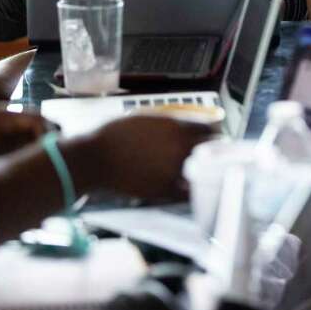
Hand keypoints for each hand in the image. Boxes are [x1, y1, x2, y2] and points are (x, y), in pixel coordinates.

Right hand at [87, 115, 215, 200]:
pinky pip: (188, 193)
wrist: (96, 158)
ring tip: (203, 171)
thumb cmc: (115, 135)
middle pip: (212, 149)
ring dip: (204, 171)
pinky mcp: (165, 189)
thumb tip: (186, 123)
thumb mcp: (145, 117)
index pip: (210, 129)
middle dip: (214, 150)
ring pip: (203, 171)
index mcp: (175, 127)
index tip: (214, 136)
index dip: (214, 133)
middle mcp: (179, 147)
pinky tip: (189, 188)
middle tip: (214, 154)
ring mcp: (174, 170)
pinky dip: (191, 190)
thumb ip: (169, 121)